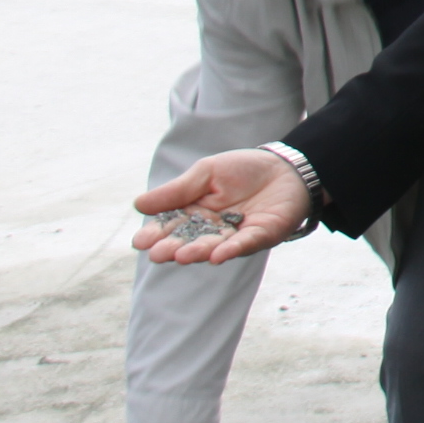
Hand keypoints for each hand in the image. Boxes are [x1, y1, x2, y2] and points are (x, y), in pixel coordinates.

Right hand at [131, 151, 310, 264]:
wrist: (285, 167)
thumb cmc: (242, 170)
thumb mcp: (206, 173)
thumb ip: (177, 191)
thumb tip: (138, 204)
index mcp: (194, 213)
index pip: (170, 226)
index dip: (155, 234)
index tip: (140, 241)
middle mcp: (211, 230)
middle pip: (188, 241)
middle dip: (173, 248)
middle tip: (157, 254)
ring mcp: (235, 236)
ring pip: (213, 246)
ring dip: (197, 252)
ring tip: (182, 256)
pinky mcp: (260, 236)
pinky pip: (245, 244)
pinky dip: (232, 250)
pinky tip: (218, 255)